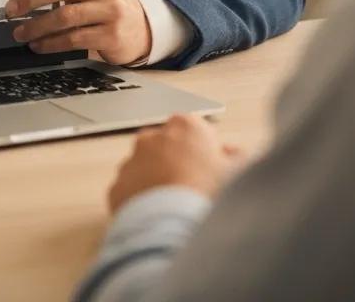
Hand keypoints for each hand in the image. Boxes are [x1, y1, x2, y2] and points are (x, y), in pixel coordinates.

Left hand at [5, 0, 151, 65]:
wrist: (143, 29)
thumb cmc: (109, 4)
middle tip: (11, 9)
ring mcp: (111, 10)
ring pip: (64, 16)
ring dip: (37, 26)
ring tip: (20, 32)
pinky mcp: (110, 35)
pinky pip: (72, 39)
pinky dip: (50, 44)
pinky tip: (39, 45)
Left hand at [107, 113, 245, 213]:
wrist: (171, 227)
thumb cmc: (207, 195)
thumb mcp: (237, 172)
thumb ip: (238, 157)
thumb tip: (235, 154)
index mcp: (185, 126)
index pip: (195, 130)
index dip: (205, 150)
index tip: (213, 168)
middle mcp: (153, 137)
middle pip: (167, 146)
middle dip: (177, 161)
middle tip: (192, 188)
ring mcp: (131, 162)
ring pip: (145, 168)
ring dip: (156, 181)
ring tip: (173, 207)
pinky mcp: (117, 187)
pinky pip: (130, 192)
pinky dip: (139, 201)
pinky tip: (156, 217)